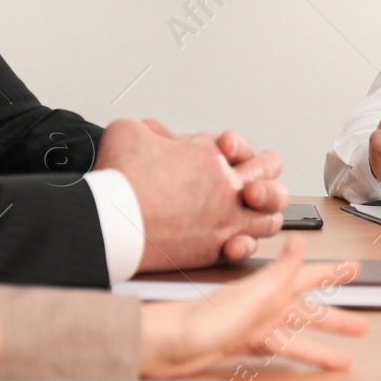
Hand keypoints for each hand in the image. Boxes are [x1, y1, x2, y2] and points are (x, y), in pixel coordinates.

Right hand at [96, 118, 287, 272]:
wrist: (111, 220)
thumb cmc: (120, 180)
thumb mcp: (130, 132)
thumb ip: (151, 132)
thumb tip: (153, 134)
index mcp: (211, 155)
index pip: (238, 145)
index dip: (232, 145)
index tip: (220, 149)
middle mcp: (227, 187)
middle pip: (269, 173)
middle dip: (265, 170)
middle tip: (253, 179)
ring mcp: (226, 219)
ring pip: (268, 215)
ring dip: (264, 213)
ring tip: (252, 214)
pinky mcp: (215, 249)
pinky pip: (248, 247)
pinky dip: (244, 245)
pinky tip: (234, 243)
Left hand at [138, 236, 369, 378]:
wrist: (166, 345)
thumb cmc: (202, 319)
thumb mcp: (251, 294)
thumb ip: (280, 270)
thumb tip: (300, 240)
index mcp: (272, 289)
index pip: (311, 276)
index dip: (334, 273)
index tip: (354, 268)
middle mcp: (266, 305)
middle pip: (311, 312)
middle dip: (338, 317)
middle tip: (362, 324)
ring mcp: (255, 325)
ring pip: (298, 335)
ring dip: (322, 346)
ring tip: (344, 359)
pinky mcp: (241, 345)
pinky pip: (277, 352)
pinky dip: (293, 357)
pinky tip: (299, 363)